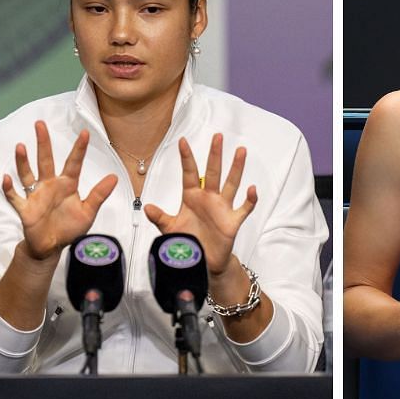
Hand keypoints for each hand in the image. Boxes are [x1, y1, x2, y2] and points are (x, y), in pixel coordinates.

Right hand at [1, 121, 117, 261]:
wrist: (52, 246)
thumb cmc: (69, 227)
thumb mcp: (88, 212)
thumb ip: (99, 195)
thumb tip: (114, 177)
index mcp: (67, 185)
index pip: (73, 163)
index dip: (79, 149)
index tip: (85, 132)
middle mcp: (50, 185)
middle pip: (45, 160)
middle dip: (43, 142)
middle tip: (40, 123)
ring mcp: (36, 195)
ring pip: (28, 174)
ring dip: (23, 161)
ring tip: (20, 146)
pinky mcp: (25, 209)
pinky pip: (15, 197)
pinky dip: (10, 189)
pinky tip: (6, 178)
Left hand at [143, 134, 257, 274]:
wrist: (202, 262)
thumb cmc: (187, 242)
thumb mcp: (170, 229)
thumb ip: (160, 217)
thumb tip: (147, 207)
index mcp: (192, 197)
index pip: (189, 173)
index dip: (186, 158)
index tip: (182, 141)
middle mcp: (208, 199)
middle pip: (213, 172)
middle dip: (215, 154)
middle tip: (218, 136)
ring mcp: (222, 208)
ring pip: (231, 184)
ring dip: (236, 168)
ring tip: (240, 151)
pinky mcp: (232, 222)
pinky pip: (243, 208)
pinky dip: (249, 200)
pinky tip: (252, 189)